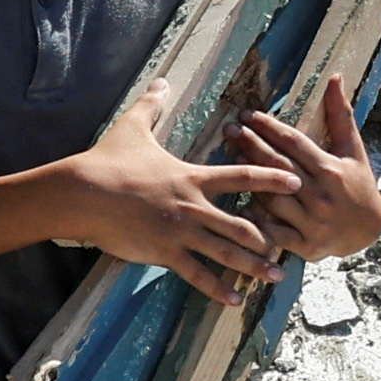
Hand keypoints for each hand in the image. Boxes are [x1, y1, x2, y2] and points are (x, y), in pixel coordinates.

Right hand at [50, 77, 300, 304]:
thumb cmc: (108, 160)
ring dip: (253, 265)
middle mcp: (193, 206)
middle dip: (269, 236)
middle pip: (242, 223)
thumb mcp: (133, 127)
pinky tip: (236, 300)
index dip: (271, 178)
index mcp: (192, 177)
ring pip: (226, 252)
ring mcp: (181, 232)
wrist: (83, 192)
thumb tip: (161, 80)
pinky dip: (218, 289)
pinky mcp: (164, 253)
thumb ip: (152, 105)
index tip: (297, 182)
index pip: (241, 177)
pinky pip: (197, 274)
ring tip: (276, 276)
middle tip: (292, 245)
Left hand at [227, 77, 380, 262]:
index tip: (248, 114)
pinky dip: (258, 219)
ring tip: (232, 160)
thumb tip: (334, 77)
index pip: (294, 143)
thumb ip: (340, 115)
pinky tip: (240, 204)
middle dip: (252, 146)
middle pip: (279, 167)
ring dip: (251, 180)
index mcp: (331, 170)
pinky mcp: (306, 245)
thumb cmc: (358, 184)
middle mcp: (321, 196)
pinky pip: (275, 232)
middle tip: (230, 129)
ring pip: (273, 199)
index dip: (269, 127)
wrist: (369, 230)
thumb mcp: (353, 150)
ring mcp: (312, 222)